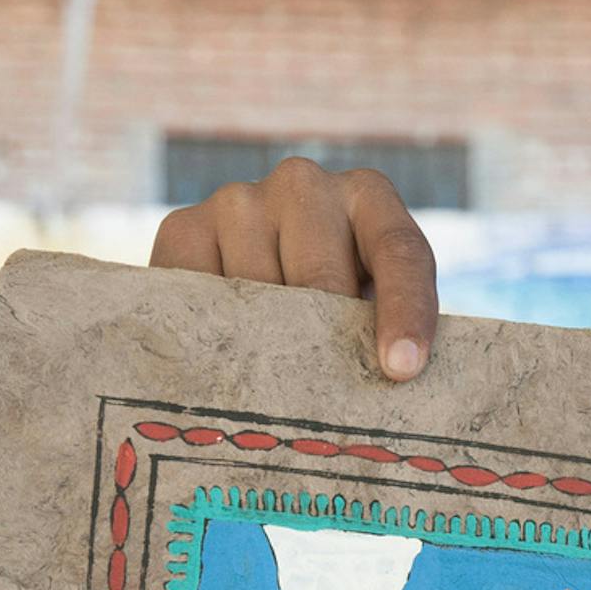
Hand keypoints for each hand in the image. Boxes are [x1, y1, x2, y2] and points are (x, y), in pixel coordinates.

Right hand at [150, 155, 438, 377]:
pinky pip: (199, 293)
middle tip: (324, 404)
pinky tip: (222, 364)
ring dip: (266, 348)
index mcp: (369, 198)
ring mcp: (239, 201)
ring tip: (270, 387)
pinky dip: (211, 337)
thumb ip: (380, 331)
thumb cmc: (334, 308)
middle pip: (322, 277)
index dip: (405, 310)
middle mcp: (303, 185)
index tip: (403, 369)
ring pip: (258, 293)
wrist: (256, 281)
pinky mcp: (184, 226)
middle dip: (326, 345)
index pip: (399, 250)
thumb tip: (393, 381)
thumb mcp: (371, 310)